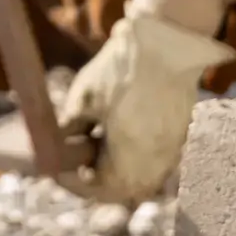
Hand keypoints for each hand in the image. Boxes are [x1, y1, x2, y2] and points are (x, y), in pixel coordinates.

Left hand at [58, 10, 234, 203]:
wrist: (166, 44)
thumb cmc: (120, 73)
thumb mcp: (82, 101)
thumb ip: (69, 131)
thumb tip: (58, 148)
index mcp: (132, 163)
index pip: (100, 191)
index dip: (74, 184)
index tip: (56, 171)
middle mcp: (157, 166)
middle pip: (123, 188)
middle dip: (96, 177)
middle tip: (75, 159)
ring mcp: (172, 151)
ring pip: (140, 173)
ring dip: (115, 165)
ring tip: (94, 138)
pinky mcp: (179, 135)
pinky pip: (153, 157)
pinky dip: (132, 152)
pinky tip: (116, 128)